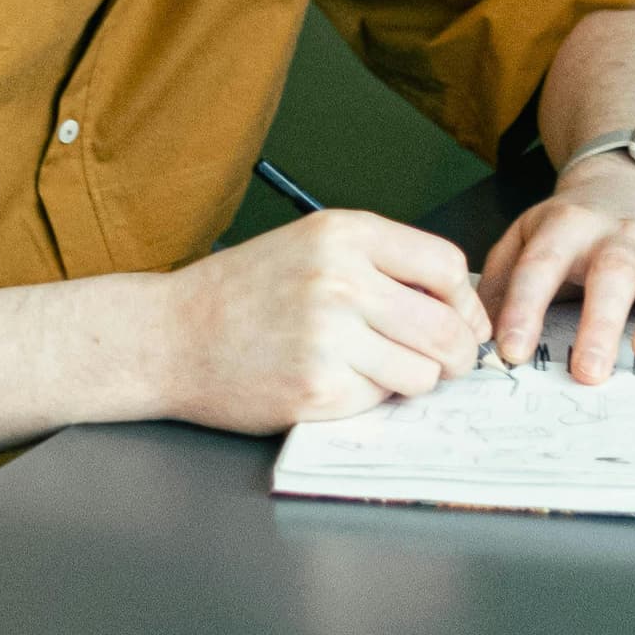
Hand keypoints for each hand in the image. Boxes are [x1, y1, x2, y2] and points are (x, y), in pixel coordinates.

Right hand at [159, 210, 491, 432]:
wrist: (171, 336)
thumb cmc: (242, 293)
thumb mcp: (311, 246)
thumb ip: (382, 263)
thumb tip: (461, 306)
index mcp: (344, 233)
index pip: (447, 266)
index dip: (463, 302)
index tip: (457, 320)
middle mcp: (341, 278)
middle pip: (448, 328)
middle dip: (455, 354)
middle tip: (441, 362)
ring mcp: (330, 336)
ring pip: (424, 372)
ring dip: (410, 379)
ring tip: (371, 368)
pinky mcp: (319, 388)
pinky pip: (381, 401)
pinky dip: (367, 398)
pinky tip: (332, 380)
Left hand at [479, 159, 634, 382]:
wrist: (626, 185)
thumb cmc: (572, 229)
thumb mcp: (525, 238)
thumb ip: (498, 281)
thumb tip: (476, 332)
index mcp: (567, 225)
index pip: (540, 264)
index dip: (524, 307)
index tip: (511, 350)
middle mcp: (619, 232)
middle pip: (612, 269)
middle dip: (599, 322)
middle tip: (587, 371)